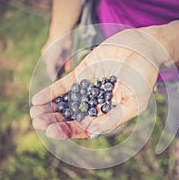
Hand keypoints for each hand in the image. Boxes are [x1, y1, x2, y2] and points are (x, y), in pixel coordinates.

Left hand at [31, 29, 168, 138]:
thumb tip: (91, 132)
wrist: (144, 47)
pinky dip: (51, 93)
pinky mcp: (83, 74)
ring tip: (34, 113)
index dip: (68, 131)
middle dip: (54, 121)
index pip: (85, 128)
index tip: (52, 131)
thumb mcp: (135, 102)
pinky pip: (64, 85)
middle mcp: (95, 104)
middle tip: (38, 122)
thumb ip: (114, 118)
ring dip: (49, 109)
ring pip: (65, 103)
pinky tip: (37, 99)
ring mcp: (88, 89)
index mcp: (108, 115)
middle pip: (71, 117)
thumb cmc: (144, 76)